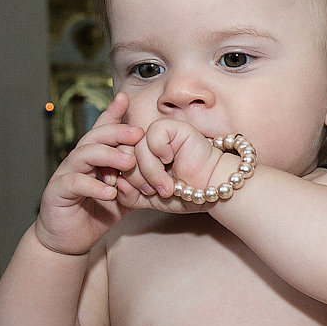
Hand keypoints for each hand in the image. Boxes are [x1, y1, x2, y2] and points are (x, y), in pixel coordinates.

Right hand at [33, 93, 144, 255]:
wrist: (69, 239)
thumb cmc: (96, 213)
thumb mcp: (123, 194)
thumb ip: (137, 180)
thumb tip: (164, 170)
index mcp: (93, 158)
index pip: (102, 130)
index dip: (112, 114)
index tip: (125, 99)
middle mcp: (78, 161)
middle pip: (95, 137)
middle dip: (116, 133)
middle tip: (138, 133)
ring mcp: (66, 174)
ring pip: (83, 155)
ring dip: (107, 156)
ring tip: (128, 161)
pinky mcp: (57, 192)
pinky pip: (75, 183)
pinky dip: (94, 186)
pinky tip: (111, 191)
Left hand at [127, 117, 241, 214]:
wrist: (211, 192)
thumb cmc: (186, 195)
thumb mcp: (150, 198)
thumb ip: (129, 194)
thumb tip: (115, 183)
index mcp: (141, 156)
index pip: (117, 159)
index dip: (121, 175)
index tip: (138, 192)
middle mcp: (148, 142)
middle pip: (123, 153)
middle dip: (135, 177)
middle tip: (153, 191)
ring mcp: (160, 133)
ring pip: (137, 147)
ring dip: (150, 171)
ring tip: (166, 186)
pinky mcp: (173, 126)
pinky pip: (152, 136)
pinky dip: (160, 152)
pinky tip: (173, 160)